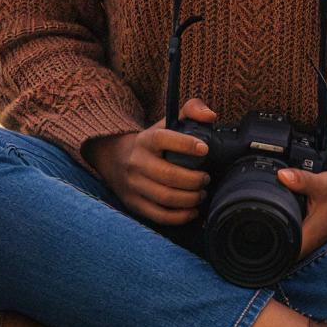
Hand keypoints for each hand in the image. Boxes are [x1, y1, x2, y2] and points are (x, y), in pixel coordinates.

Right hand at [86, 102, 216, 229]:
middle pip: (168, 175)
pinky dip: (179, 216)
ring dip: (190, 199)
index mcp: (146, 140)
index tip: (205, 149)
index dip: (186, 144)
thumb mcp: (168, 121)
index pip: (163, 139)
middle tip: (206, 178)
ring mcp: (133, 184)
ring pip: (165, 197)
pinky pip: (158, 215)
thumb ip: (192, 110)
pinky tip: (193, 211)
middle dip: (194, 180)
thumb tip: (210, 116)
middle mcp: (137, 162)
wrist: (116, 158)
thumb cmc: (153, 141)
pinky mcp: (134, 203)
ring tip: (202, 194)